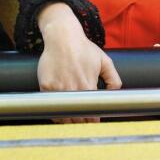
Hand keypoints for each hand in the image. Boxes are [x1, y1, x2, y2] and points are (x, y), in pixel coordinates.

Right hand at [37, 4, 120, 123]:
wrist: (62, 37)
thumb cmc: (83, 48)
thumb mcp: (104, 60)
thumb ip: (113, 79)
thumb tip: (113, 95)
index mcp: (88, 85)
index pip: (92, 113)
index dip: (93, 120)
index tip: (93, 121)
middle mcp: (73, 89)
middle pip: (77, 117)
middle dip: (82, 122)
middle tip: (83, 123)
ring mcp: (58, 88)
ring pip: (63, 114)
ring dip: (68, 120)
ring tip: (72, 120)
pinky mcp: (45, 86)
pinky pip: (51, 106)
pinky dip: (55, 112)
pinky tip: (60, 114)